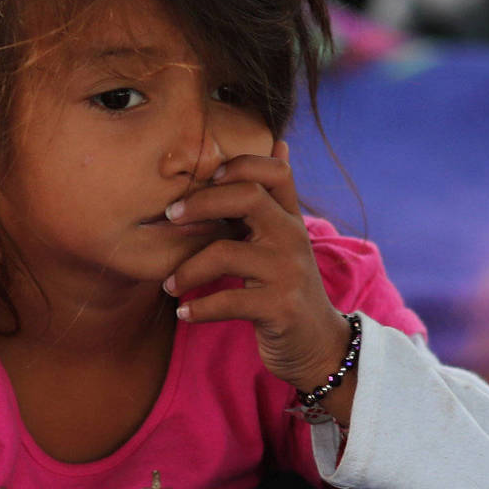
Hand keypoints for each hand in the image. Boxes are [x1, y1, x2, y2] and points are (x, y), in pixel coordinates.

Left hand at [161, 141, 353, 401]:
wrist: (318, 345)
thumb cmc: (287, 290)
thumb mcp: (286, 241)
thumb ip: (275, 200)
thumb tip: (280, 142)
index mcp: (290, 219)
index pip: (274, 172)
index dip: (240, 165)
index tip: (207, 178)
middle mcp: (293, 239)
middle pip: (248, 198)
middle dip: (201, 203)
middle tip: (170, 217)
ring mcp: (289, 273)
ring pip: (226, 253)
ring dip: (187, 269)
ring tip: (170, 285)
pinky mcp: (281, 308)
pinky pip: (228, 301)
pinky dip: (199, 308)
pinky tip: (184, 313)